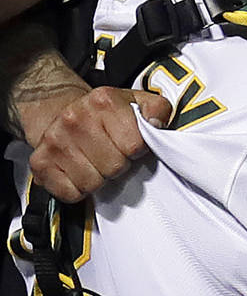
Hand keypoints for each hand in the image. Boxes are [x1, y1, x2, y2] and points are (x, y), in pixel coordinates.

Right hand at [29, 86, 171, 201]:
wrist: (60, 111)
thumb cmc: (103, 114)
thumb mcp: (137, 101)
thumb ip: (157, 110)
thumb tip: (156, 125)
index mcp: (103, 101)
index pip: (135, 145)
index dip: (137, 149)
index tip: (131, 144)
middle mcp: (75, 118)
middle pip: (114, 167)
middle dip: (118, 164)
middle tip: (111, 154)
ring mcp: (55, 141)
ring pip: (93, 183)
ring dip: (98, 178)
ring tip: (95, 162)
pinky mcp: (40, 163)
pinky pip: (70, 194)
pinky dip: (78, 190)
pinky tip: (79, 172)